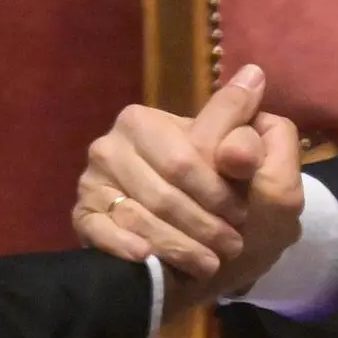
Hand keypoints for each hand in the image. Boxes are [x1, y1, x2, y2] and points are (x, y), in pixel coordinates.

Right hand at [73, 64, 305, 313]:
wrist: (202, 253)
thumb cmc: (229, 197)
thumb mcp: (252, 164)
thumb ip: (248, 132)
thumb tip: (254, 74)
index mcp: (146, 121)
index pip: (186, 159)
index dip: (219, 190)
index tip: (243, 213)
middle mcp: (110, 146)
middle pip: (162, 192)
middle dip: (202, 222)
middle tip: (232, 245)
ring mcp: (91, 182)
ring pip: (138, 217)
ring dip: (178, 244)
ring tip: (210, 263)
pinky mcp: (82, 217)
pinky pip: (101, 232)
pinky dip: (127, 246)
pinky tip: (149, 257)